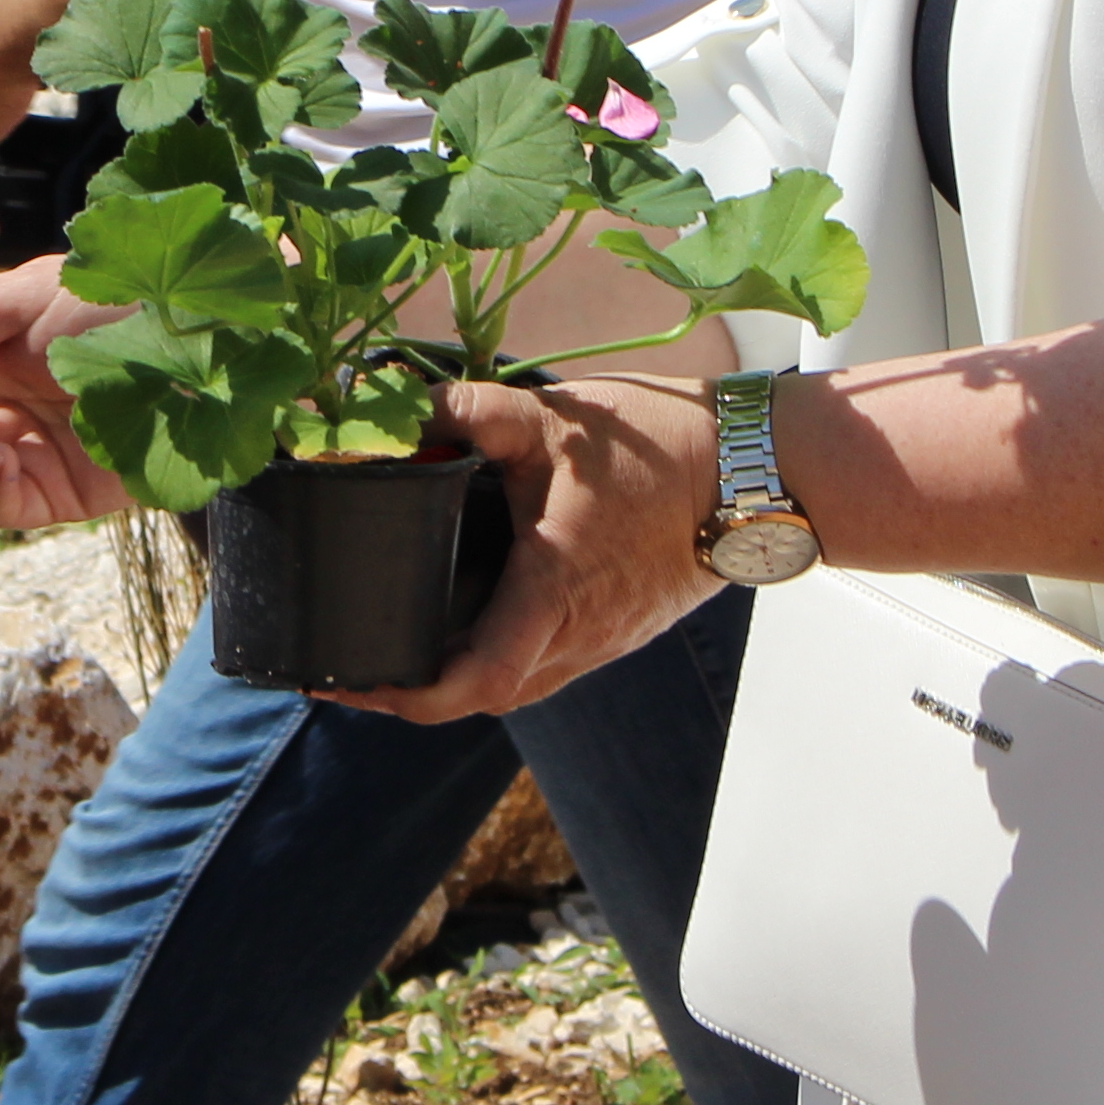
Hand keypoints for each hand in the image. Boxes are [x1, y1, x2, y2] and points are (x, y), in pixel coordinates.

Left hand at [325, 376, 731, 726]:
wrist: (754, 472)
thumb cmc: (658, 447)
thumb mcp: (552, 418)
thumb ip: (466, 412)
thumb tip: (388, 407)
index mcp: (554, 592)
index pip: (471, 682)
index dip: (404, 695)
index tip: (349, 679)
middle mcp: (579, 635)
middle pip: (481, 697)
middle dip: (411, 692)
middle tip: (354, 661)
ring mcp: (604, 642)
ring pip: (515, 687)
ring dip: (455, 680)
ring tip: (399, 646)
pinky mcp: (619, 632)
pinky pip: (546, 666)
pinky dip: (496, 659)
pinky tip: (468, 622)